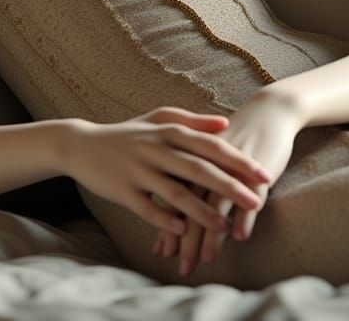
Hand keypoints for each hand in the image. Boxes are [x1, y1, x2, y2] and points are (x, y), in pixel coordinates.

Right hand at [62, 107, 273, 236]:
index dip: (238, 160)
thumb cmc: (128, 133)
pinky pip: (147, 208)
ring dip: (202, 211)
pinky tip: (183, 230)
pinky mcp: (122, 190)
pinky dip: (165, 219)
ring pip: (175, 192)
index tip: (265, 173)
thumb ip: (192, 121)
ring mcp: (138, 170)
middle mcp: (155, 148)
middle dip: (230, 186)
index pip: (211, 145)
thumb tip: (226, 123)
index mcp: (168, 131)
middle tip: (257, 201)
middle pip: (198, 169)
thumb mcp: (158, 119)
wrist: (83, 145)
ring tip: (225, 226)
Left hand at [151, 89, 302, 276]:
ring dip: (213, 233)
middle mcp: (209, 163)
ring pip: (219, 202)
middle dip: (187, 238)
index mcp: (193, 157)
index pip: (176, 196)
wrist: (267, 113)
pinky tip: (239, 237)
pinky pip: (250, 194)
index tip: (162, 253)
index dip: (169, 224)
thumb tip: (177, 212)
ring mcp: (233, 167)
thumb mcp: (209, 156)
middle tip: (182, 267)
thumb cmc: (235, 139)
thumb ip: (193, 180)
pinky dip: (244, 215)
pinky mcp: (257, 168)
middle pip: (194, 205)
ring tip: (207, 259)